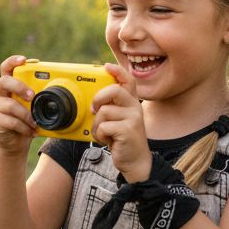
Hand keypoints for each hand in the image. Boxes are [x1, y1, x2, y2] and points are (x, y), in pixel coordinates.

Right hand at [0, 55, 37, 153]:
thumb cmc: (26, 119)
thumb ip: (38, 95)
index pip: (6, 67)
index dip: (13, 61)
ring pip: (9, 105)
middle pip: (4, 82)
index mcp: (10, 84)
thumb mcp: (33, 105)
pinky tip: (30, 131)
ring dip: (26, 114)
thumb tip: (60, 89)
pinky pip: (10, 121)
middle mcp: (0, 92)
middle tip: (32, 96)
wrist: (15, 141)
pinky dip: (23, 127)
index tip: (23, 60)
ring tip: (35, 122)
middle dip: (19, 87)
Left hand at [91, 63, 150, 181]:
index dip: (118, 71)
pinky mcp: (128, 130)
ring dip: (97, 124)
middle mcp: (135, 108)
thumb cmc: (122, 140)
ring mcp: (133, 118)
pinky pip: (103, 126)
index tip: (106, 67)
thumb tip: (93, 101)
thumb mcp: (118, 121)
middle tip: (94, 109)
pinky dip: (100, 135)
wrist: (135, 161)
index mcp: (131, 103)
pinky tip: (107, 140)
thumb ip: (111, 108)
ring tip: (103, 133)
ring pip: (104, 111)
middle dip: (99, 98)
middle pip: (114, 91)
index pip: (128, 80)